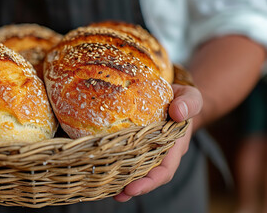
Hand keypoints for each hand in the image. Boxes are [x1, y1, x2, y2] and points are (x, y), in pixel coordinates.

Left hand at [114, 84, 202, 201]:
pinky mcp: (134, 143)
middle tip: (115, 193)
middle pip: (146, 175)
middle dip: (131, 187)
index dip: (149, 182)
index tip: (132, 188)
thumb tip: (178, 112)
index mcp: (175, 146)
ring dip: (120, 179)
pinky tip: (100, 165)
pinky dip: (114, 161)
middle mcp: (160, 152)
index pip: (164, 170)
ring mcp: (146, 149)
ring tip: (103, 187)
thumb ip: (189, 104)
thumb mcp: (191, 98)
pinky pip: (125, 154)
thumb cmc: (184, 100)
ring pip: (134, 168)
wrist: (175, 98)